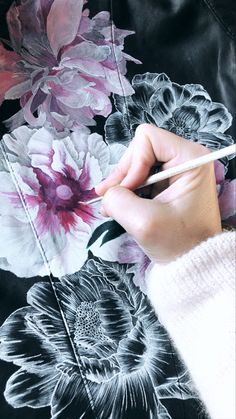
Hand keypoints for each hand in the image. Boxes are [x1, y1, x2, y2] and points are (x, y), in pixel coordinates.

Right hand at [95, 124, 221, 262]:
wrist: (194, 262)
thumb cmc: (179, 243)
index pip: (147, 139)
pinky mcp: (168, 183)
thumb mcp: (143, 222)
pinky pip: (140, 176)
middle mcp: (185, 158)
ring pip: (137, 163)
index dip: (132, 163)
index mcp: (190, 159)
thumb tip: (106, 193)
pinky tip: (121, 206)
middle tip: (109, 198)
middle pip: (140, 149)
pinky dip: (128, 191)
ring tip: (112, 206)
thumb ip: (117, 200)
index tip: (129, 191)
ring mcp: (177, 170)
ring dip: (123, 184)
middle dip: (124, 175)